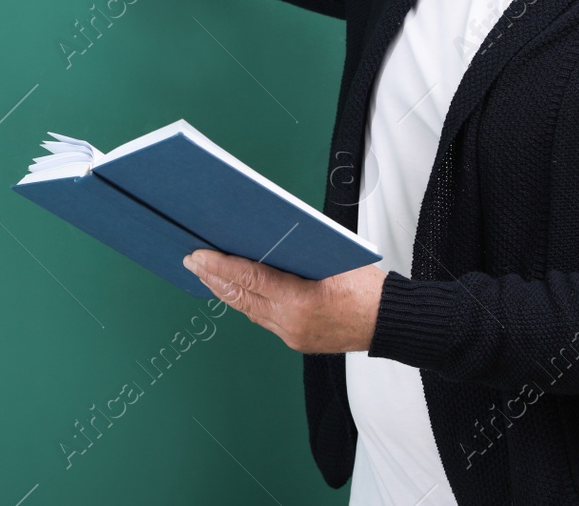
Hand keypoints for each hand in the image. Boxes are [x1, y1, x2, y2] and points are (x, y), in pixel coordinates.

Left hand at [182, 249, 386, 353]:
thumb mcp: (331, 257)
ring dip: (225, 291)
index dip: (219, 266)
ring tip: (205, 274)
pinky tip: (234, 290)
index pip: (249, 278)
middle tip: (191, 260)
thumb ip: (295, 252)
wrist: (388, 321)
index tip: (198, 255)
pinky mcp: (294, 341)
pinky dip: (245, 302)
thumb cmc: (366, 286)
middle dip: (212, 278)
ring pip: (248, 310)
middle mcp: (290, 322)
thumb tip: (261, 237)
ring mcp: (291, 335)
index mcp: (300, 299)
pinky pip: (261, 319)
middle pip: (241, 297)